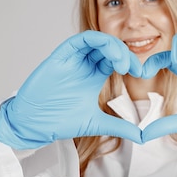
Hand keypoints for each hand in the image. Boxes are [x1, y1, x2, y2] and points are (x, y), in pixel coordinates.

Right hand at [0, 31, 143, 148]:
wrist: (34, 124)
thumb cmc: (59, 121)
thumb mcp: (97, 124)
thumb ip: (120, 127)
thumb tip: (142, 137)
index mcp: (93, 76)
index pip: (115, 60)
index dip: (129, 62)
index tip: (140, 73)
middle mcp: (84, 64)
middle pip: (109, 48)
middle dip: (125, 54)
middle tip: (133, 68)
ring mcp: (73, 59)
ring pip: (97, 40)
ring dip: (113, 46)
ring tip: (122, 62)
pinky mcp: (61, 56)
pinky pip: (80, 40)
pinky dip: (96, 40)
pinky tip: (108, 52)